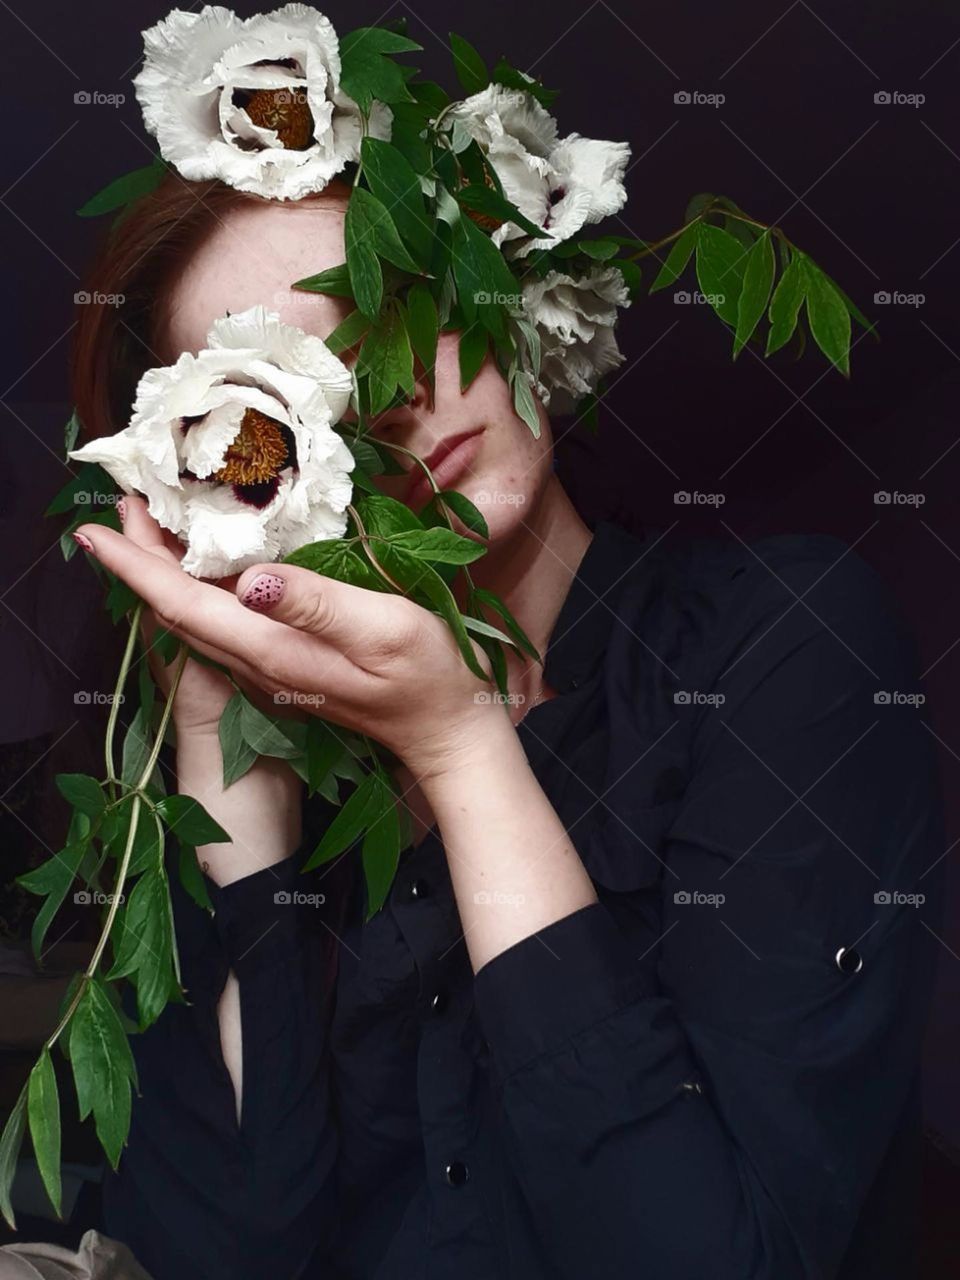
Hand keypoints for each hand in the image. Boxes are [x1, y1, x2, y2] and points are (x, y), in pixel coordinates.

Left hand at [75, 506, 506, 781]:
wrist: (445, 730)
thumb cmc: (425, 676)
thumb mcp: (382, 628)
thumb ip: (316, 602)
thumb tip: (250, 578)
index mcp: (271, 649)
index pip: (182, 604)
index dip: (135, 566)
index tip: (94, 530)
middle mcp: (257, 661)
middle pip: (176, 610)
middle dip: (140, 560)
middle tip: (121, 504)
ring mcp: (269, 667)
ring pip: (195, 617)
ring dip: (163, 573)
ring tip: (149, 526)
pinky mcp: (285, 664)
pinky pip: (221, 623)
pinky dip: (198, 588)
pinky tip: (207, 565)